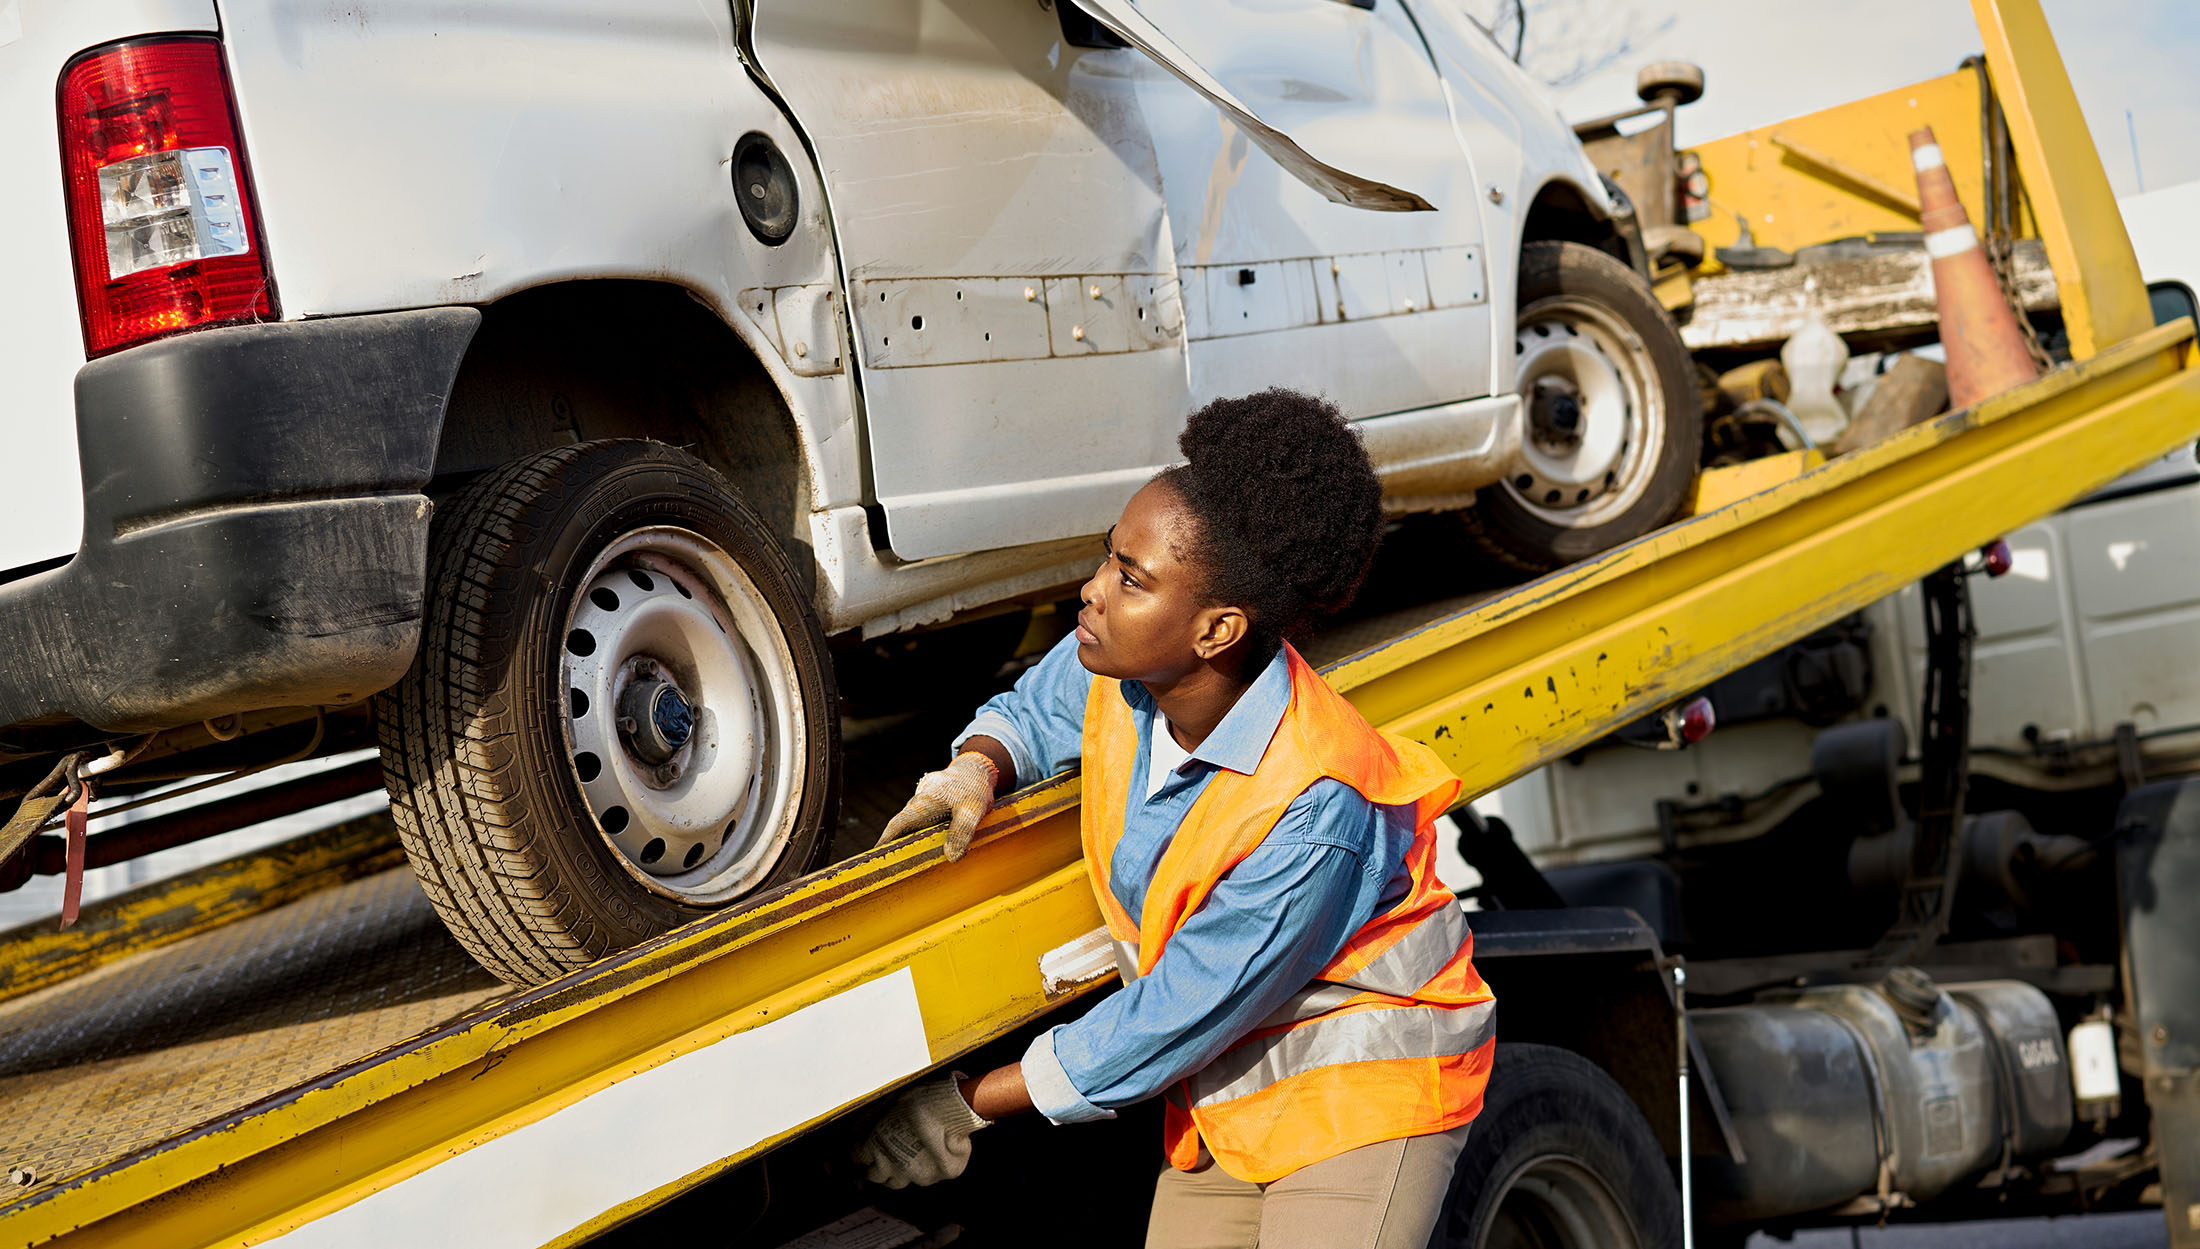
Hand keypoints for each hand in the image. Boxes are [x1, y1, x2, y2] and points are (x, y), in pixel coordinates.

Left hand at [852, 1072, 990, 1188]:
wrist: (950, 1107)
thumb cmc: (919, 1100)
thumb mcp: (886, 1104)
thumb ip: (869, 1121)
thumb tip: (856, 1129)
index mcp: (874, 1146)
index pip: (857, 1157)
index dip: (860, 1152)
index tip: (863, 1149)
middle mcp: (890, 1166)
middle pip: (875, 1175)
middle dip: (876, 1167)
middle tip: (883, 1157)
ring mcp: (912, 1175)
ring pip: (897, 1182)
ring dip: (897, 1173)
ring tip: (905, 1158)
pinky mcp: (933, 1177)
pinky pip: (926, 1178)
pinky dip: (925, 1170)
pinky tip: (929, 1156)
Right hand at [877, 751, 997, 860]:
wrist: (975, 768)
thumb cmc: (974, 787)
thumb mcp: (973, 810)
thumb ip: (962, 832)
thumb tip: (952, 858)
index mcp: (924, 803)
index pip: (898, 825)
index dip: (885, 842)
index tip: (874, 858)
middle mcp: (918, 803)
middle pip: (901, 828)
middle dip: (894, 847)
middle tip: (889, 870)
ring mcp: (921, 803)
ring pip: (911, 825)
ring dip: (908, 842)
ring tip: (908, 865)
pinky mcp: (928, 806)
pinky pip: (920, 822)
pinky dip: (920, 836)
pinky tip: (927, 850)